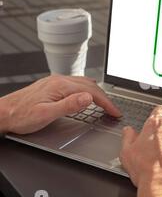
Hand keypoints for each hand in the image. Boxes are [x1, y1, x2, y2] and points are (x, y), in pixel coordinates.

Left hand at [0, 75, 120, 133]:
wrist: (2, 113)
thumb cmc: (20, 116)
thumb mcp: (46, 114)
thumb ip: (69, 105)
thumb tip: (89, 97)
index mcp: (60, 86)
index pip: (91, 92)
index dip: (106, 103)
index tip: (115, 112)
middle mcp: (59, 80)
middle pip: (90, 86)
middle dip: (105, 98)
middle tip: (114, 110)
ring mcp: (56, 82)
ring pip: (84, 83)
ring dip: (97, 93)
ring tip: (105, 103)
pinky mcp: (52, 85)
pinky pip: (76, 84)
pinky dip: (88, 90)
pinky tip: (88, 95)